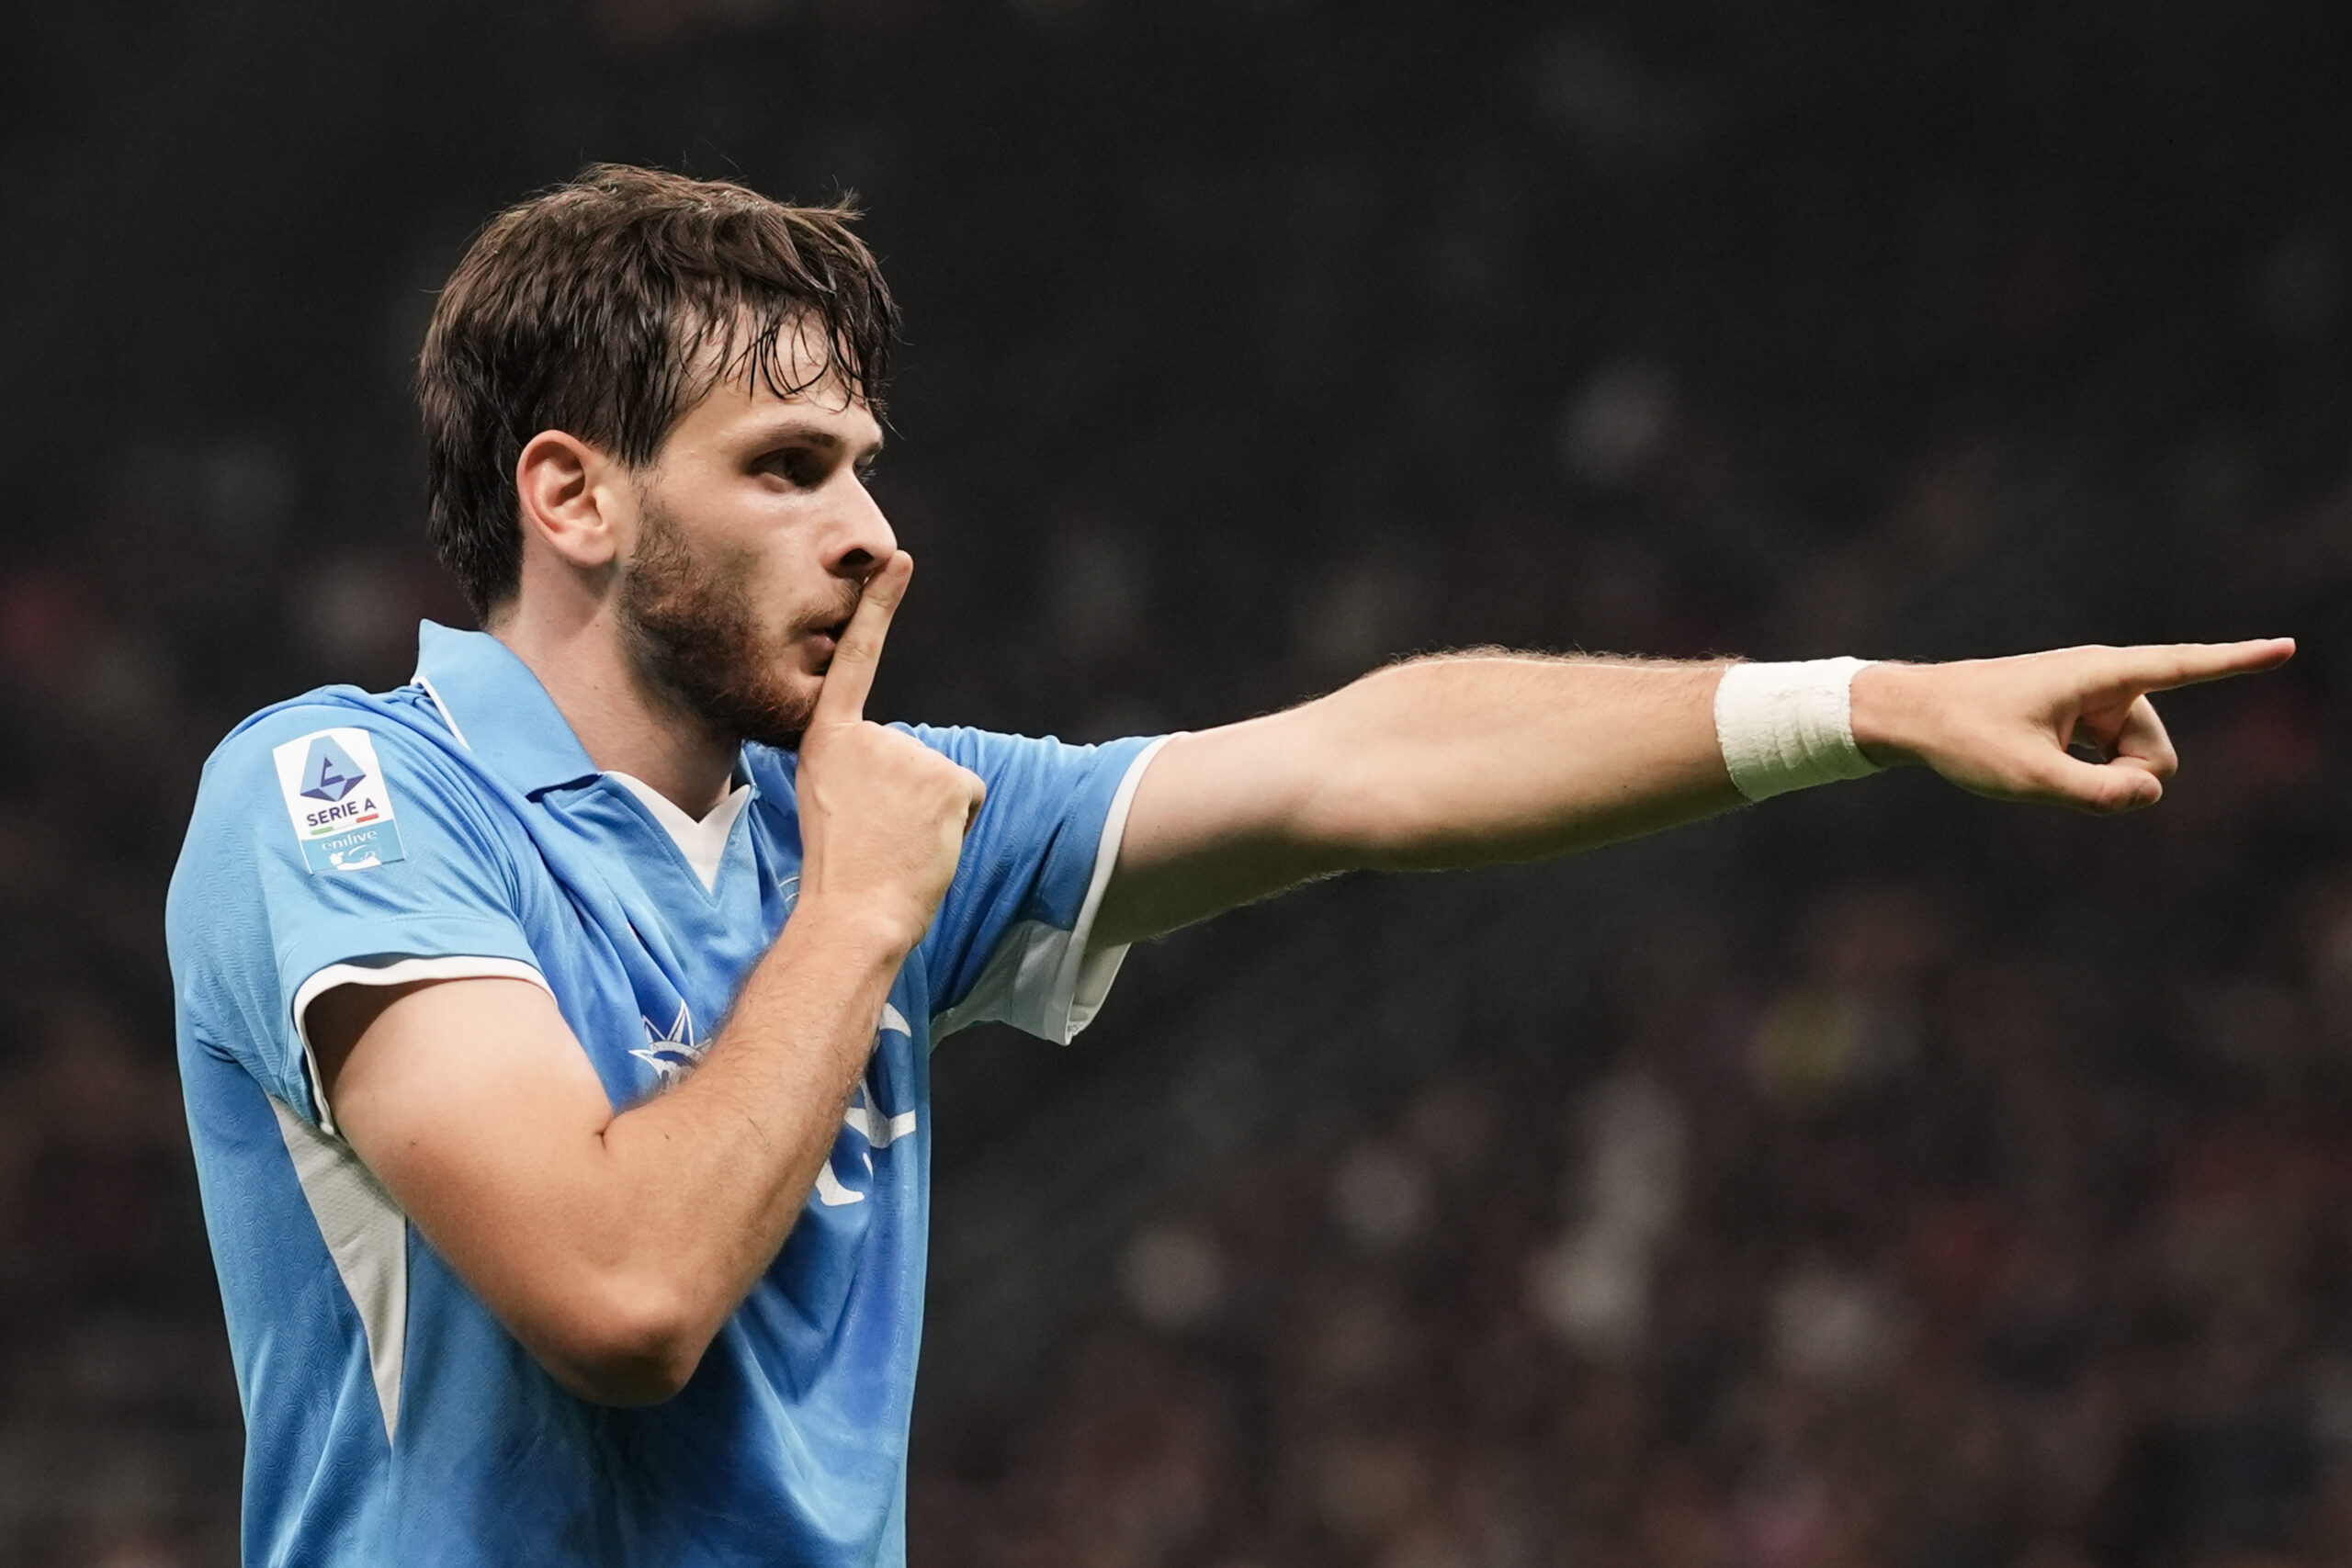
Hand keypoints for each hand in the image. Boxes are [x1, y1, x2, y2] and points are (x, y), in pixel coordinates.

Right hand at [793, 552, 987, 948]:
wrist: (852, 913)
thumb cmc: (839, 874)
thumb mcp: (832, 805)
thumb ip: (863, 772)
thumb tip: (905, 772)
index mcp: (827, 740)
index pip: (856, 662)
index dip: (879, 609)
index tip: (899, 560)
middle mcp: (870, 737)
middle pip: (911, 758)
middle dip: (907, 799)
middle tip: (877, 837)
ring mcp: (910, 754)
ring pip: (940, 782)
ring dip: (930, 816)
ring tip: (897, 846)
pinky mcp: (950, 779)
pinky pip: (967, 798)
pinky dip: (956, 825)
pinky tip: (926, 846)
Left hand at [1851, 639, 2296, 814]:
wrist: (1912, 715)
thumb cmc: (1965, 738)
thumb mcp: (2028, 776)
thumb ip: (2095, 792)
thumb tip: (2150, 795)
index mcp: (2098, 675)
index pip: (2183, 667)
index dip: (2238, 661)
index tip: (2287, 647)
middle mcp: (2102, 679)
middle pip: (2156, 751)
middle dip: (2130, 780)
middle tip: (2060, 781)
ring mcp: (2089, 698)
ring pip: (2134, 760)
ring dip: (2103, 779)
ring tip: (2038, 768)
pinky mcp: (2076, 715)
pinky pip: (2108, 758)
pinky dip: (2089, 774)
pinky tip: (2045, 769)